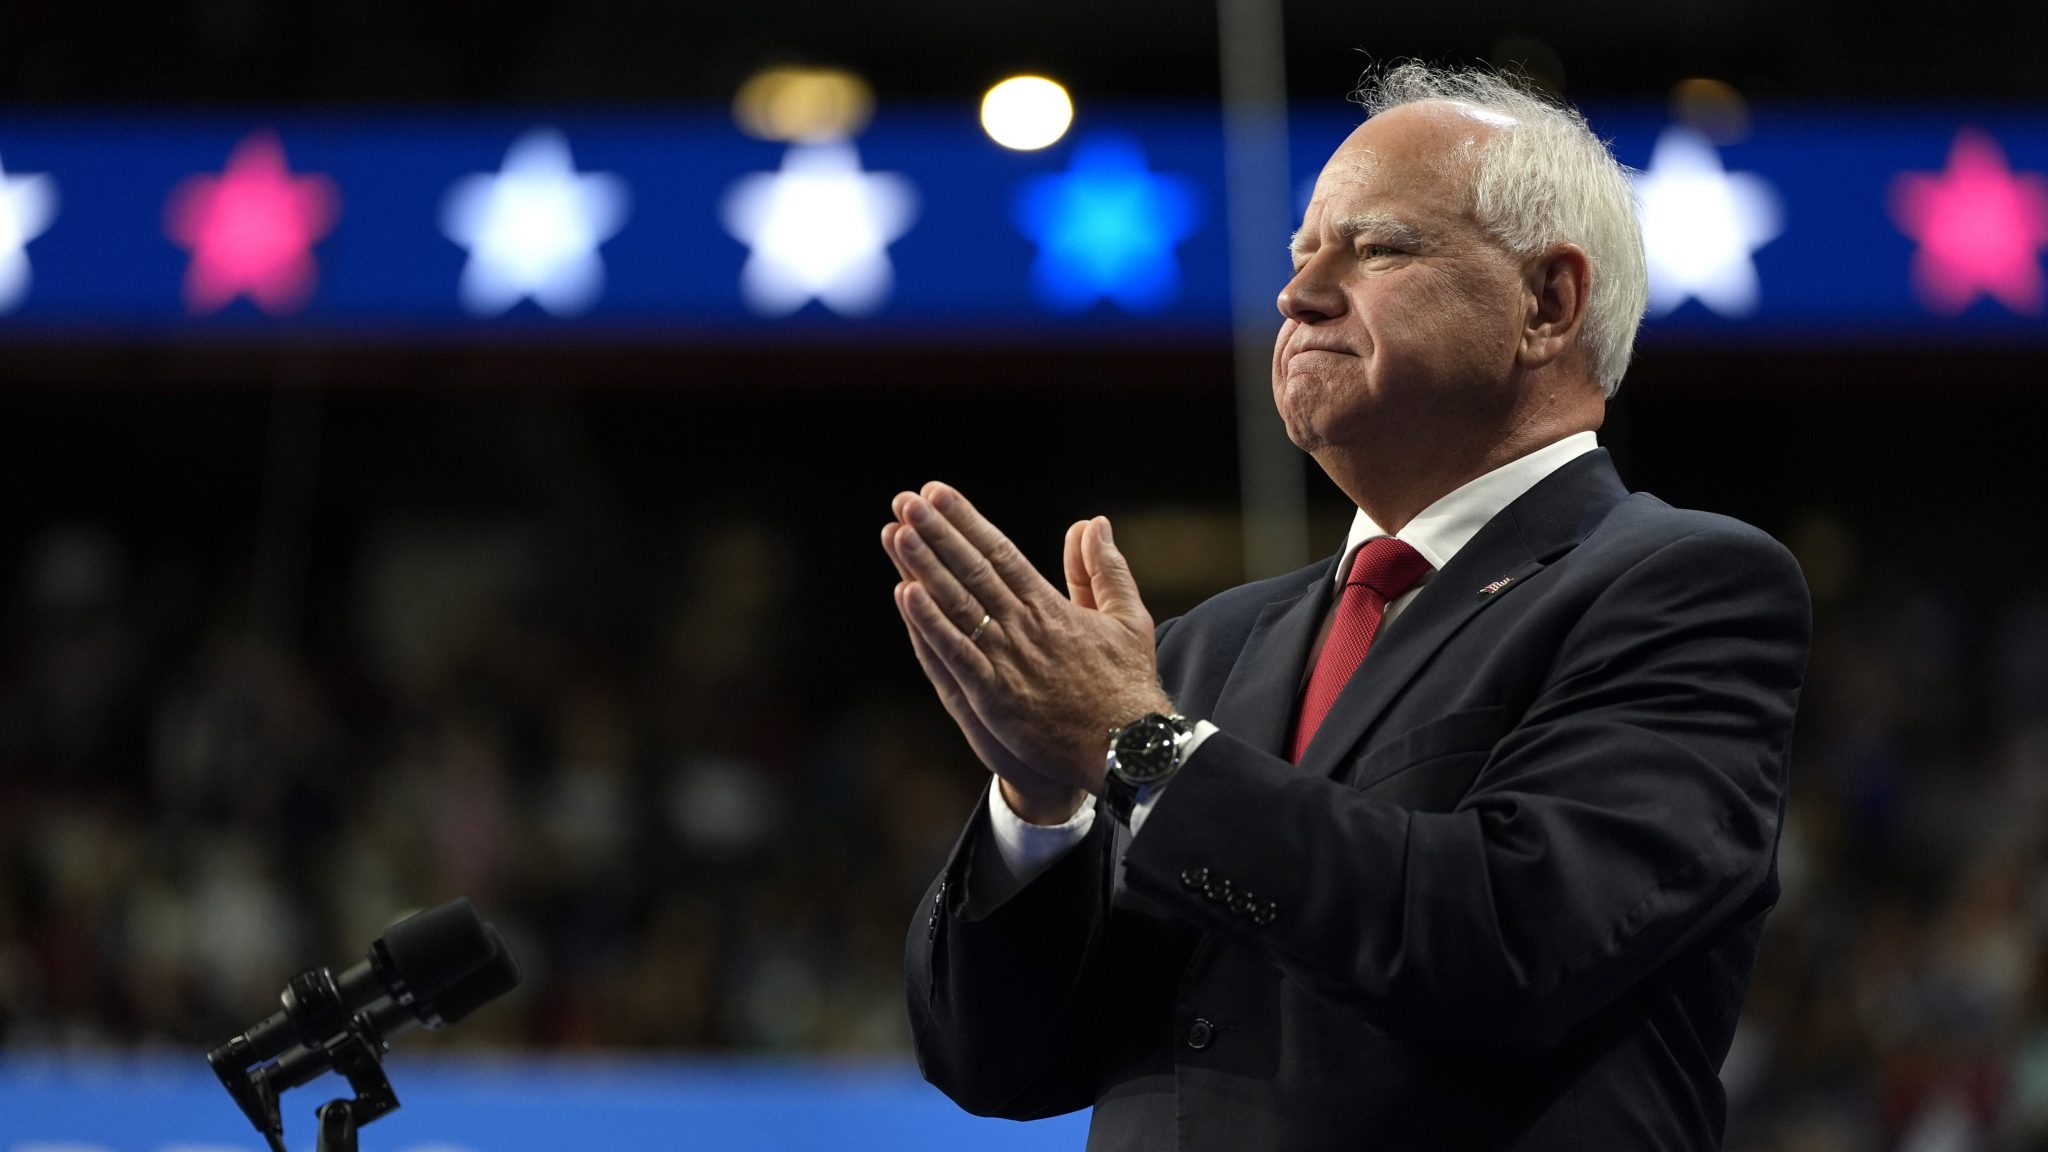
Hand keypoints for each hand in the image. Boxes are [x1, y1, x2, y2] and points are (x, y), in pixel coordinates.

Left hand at [884, 481, 1171, 796]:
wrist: (1129, 747)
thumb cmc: (1127, 685)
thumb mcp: (1127, 617)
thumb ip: (1103, 569)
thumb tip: (1092, 523)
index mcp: (1050, 607)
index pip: (1000, 552)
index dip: (966, 521)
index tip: (938, 494)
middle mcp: (1024, 627)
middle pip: (972, 570)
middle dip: (937, 533)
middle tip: (906, 500)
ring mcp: (1007, 662)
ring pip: (958, 605)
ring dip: (925, 567)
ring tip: (897, 532)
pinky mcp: (994, 697)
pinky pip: (956, 655)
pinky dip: (930, 624)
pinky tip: (905, 595)